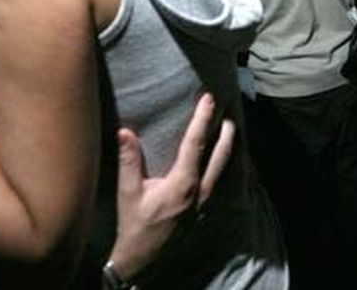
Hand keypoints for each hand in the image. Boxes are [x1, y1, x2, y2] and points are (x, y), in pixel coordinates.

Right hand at [106, 93, 234, 279]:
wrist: (143, 258)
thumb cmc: (135, 225)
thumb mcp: (128, 193)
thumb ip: (129, 161)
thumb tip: (125, 132)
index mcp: (183, 184)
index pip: (196, 144)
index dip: (202, 119)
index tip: (208, 99)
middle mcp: (200, 191)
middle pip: (221, 154)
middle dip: (227, 131)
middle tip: (230, 110)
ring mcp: (206, 202)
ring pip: (225, 168)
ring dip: (229, 146)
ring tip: (231, 129)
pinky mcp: (205, 209)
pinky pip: (221, 181)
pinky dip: (226, 164)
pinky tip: (224, 158)